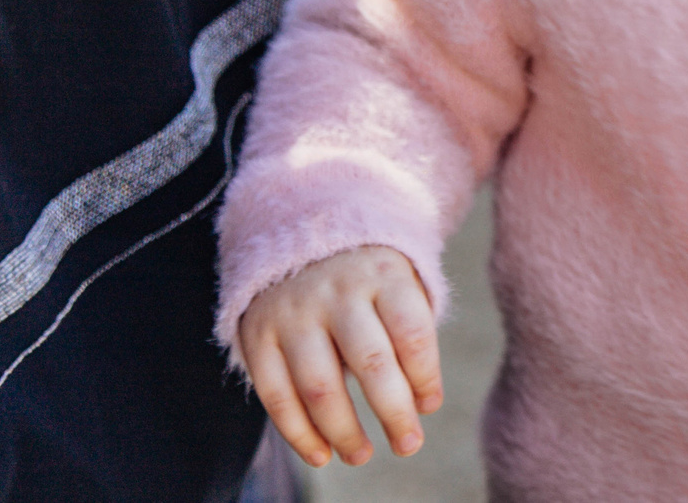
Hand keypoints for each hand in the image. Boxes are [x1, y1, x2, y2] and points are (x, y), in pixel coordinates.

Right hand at [237, 246, 443, 467]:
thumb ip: (409, 335)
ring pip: (321, 387)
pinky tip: (321, 454)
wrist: (294, 234)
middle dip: (394, 413)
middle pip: (371, 363)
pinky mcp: (258, 334)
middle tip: (408, 444)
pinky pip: (276, 395)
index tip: (429, 407)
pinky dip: (298, 434)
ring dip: (344, 432)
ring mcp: (294, 312)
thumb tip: (421, 404)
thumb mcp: (396, 283)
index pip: (411, 333)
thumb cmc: (363, 278)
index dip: (425, 378)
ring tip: (362, 454)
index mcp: (382, 274)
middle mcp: (336, 290)